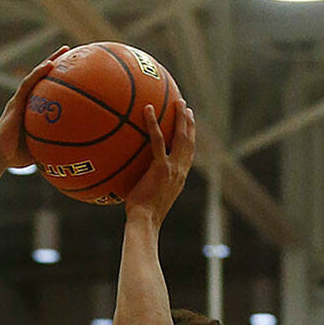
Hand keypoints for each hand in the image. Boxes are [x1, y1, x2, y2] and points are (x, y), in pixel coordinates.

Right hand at [0, 46, 69, 168]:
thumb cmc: (16, 157)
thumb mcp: (41, 149)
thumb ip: (54, 144)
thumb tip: (75, 150)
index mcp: (30, 110)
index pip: (46, 90)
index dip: (58, 79)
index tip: (73, 70)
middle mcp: (25, 102)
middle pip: (42, 78)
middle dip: (57, 63)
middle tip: (72, 53)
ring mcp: (19, 100)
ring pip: (36, 75)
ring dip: (50, 61)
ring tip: (66, 50)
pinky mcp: (15, 101)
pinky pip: (28, 83)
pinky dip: (39, 72)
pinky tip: (51, 64)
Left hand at [123, 100, 195, 224]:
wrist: (144, 221)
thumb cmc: (142, 215)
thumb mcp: (149, 198)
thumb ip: (147, 185)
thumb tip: (132, 179)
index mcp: (179, 178)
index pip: (189, 154)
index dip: (191, 138)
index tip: (190, 125)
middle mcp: (180, 171)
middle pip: (190, 142)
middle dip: (189, 123)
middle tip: (186, 107)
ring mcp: (173, 169)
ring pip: (181, 137)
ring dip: (180, 118)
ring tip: (178, 103)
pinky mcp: (161, 168)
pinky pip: (158, 141)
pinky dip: (153, 124)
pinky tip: (147, 110)